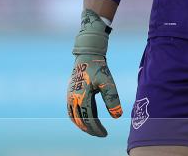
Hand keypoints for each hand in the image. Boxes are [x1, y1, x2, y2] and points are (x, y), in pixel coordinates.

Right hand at [67, 9, 122, 136]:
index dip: (96, 129)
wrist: (88, 53)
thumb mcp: (108, 82)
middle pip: (79, 120)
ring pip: (73, 116)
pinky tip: (86, 117)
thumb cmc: (99, 67)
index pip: (88, 119)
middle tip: (100, 134)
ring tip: (92, 129)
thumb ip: (112, 99)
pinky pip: (71, 109)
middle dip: (89, 129)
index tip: (104, 134)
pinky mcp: (70, 91)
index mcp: (81, 97)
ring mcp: (70, 94)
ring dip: (82, 124)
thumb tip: (117, 116)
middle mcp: (72, 97)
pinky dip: (77, 117)